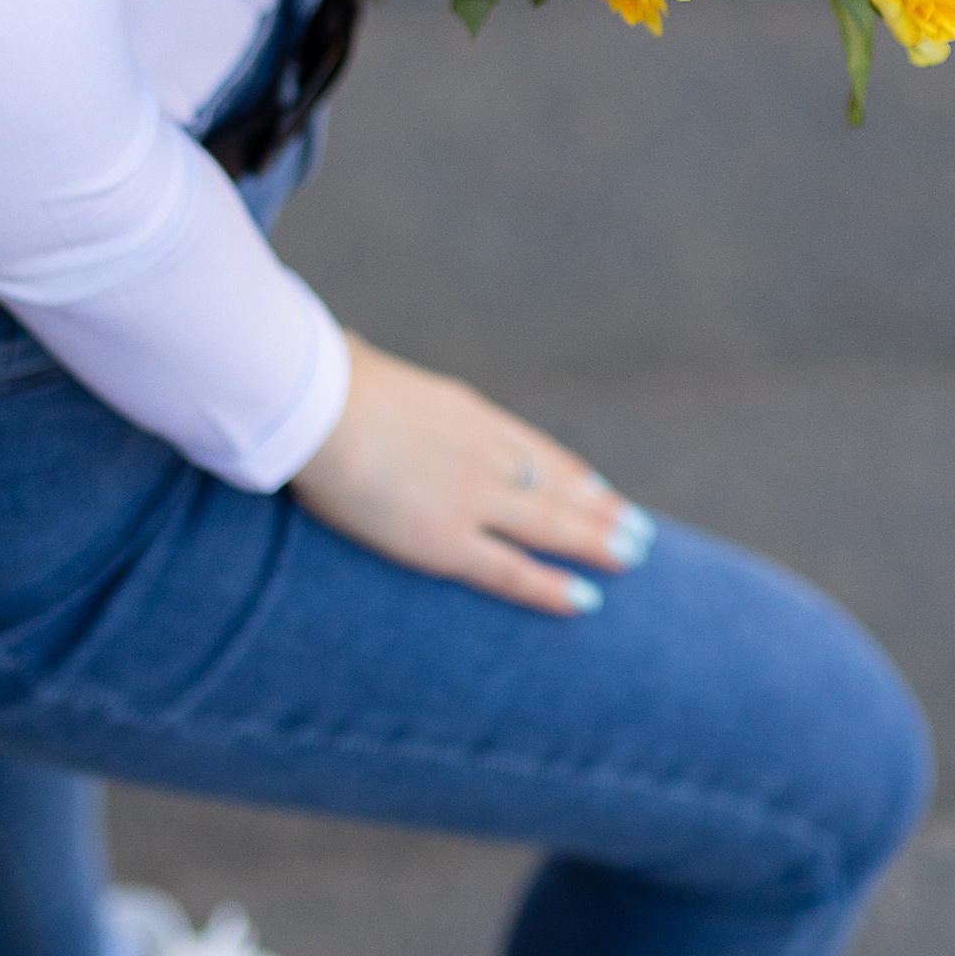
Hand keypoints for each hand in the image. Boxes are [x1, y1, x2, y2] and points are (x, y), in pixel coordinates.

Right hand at [288, 332, 653, 616]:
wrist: (315, 402)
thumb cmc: (320, 378)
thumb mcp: (364, 366)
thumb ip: (375, 376)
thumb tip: (352, 356)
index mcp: (464, 414)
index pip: (531, 447)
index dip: (568, 472)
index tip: (598, 487)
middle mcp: (482, 454)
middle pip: (555, 485)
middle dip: (598, 509)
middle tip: (639, 528)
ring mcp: (470, 498)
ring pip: (551, 524)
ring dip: (596, 541)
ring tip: (633, 557)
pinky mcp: (445, 540)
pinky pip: (511, 571)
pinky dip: (551, 585)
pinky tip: (584, 599)